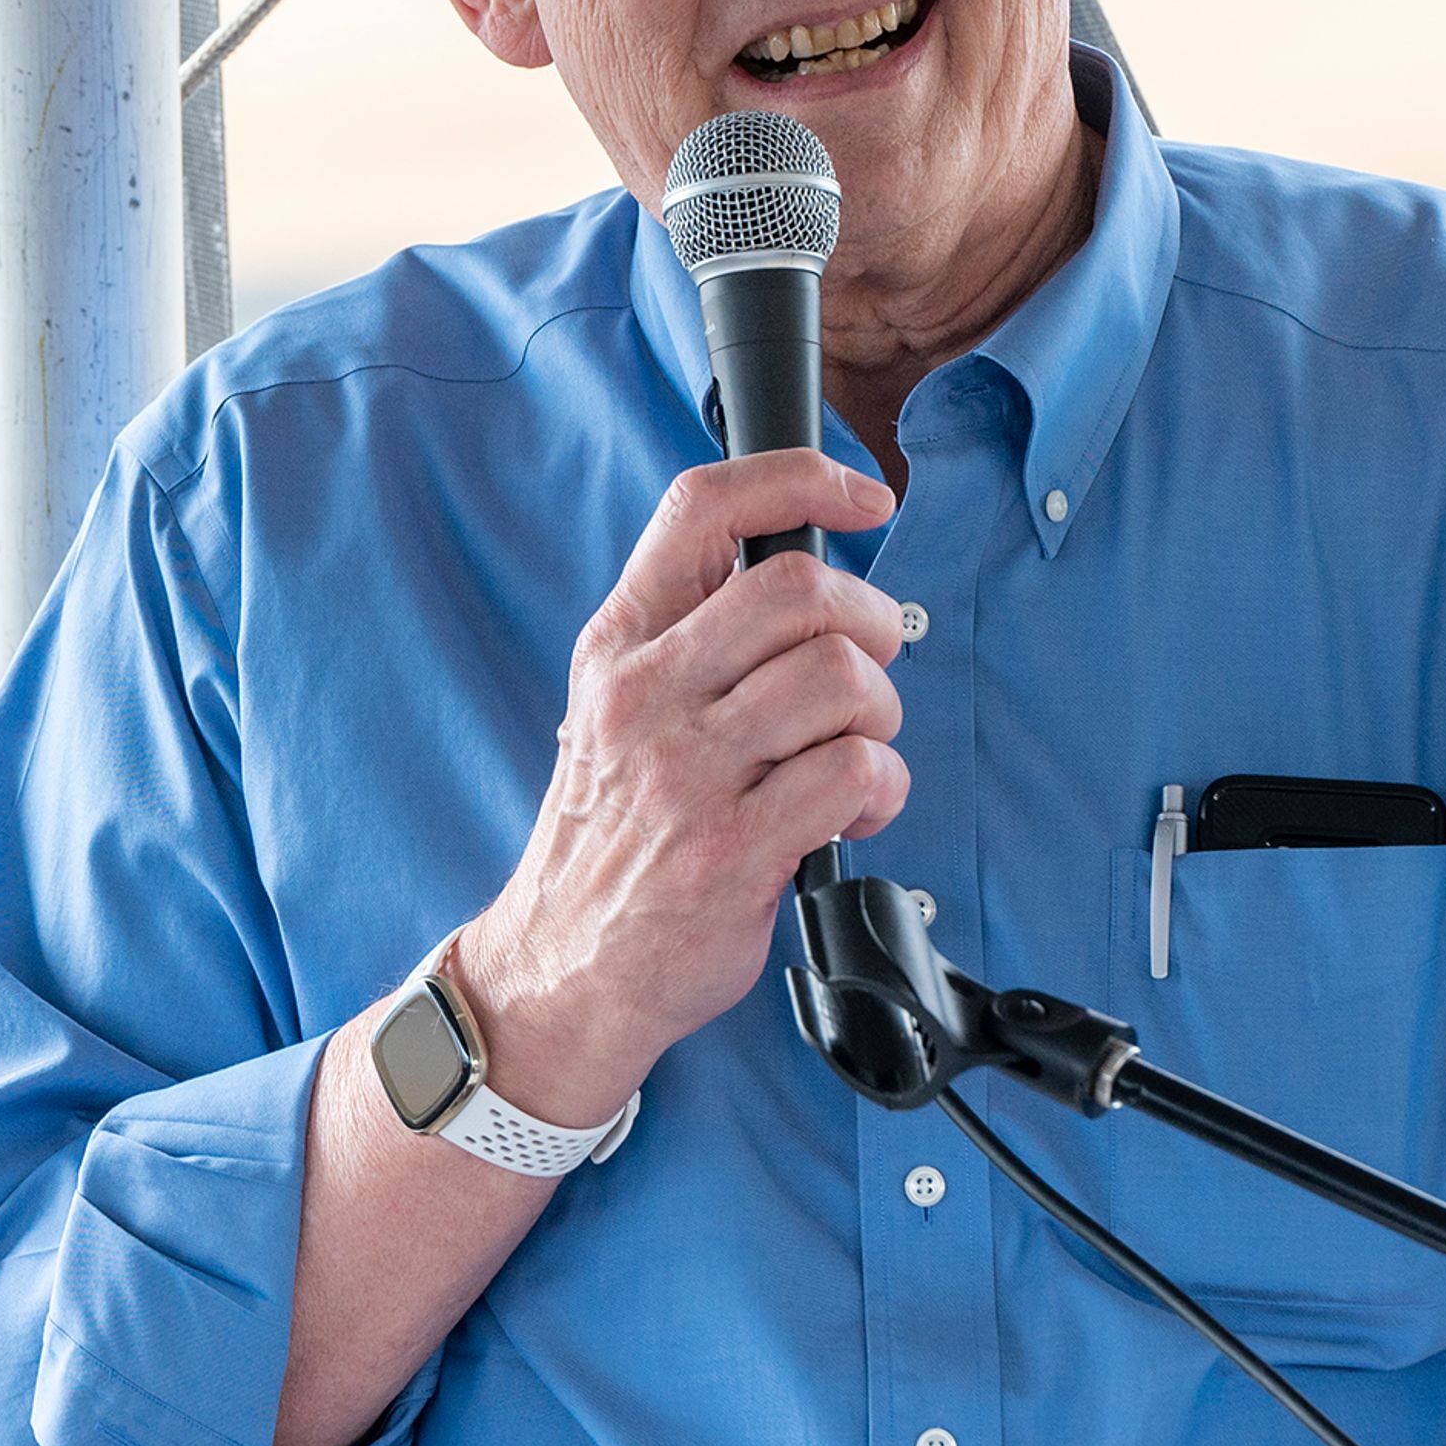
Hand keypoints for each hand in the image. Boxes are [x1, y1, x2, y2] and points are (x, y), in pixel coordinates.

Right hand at [452, 450, 907, 1120]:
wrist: (564, 967)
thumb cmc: (612, 833)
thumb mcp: (614, 709)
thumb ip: (691, 638)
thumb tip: (812, 580)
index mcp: (619, 646)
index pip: (703, 507)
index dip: (800, 478)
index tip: (862, 499)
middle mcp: (645, 696)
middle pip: (800, 588)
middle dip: (869, 622)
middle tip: (865, 670)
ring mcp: (685, 773)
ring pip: (840, 678)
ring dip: (879, 715)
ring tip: (854, 753)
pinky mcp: (731, 850)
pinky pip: (854, 773)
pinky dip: (881, 789)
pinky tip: (853, 813)